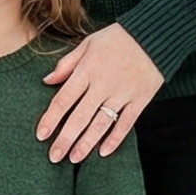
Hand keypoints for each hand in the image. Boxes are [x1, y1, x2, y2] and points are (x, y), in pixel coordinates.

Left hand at [37, 24, 161, 162]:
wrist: (154, 36)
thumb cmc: (117, 38)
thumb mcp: (87, 43)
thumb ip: (67, 64)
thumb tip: (47, 81)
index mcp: (87, 70)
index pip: (64, 99)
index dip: (51, 118)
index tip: (41, 135)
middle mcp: (103, 85)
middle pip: (80, 117)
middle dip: (65, 139)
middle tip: (54, 157)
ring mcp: (122, 94)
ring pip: (101, 124)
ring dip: (86, 143)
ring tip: (74, 158)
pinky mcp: (140, 100)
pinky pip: (126, 124)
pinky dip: (115, 139)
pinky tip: (103, 152)